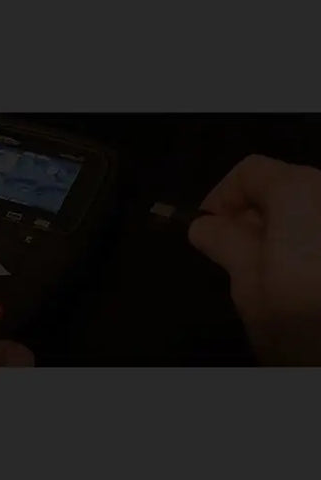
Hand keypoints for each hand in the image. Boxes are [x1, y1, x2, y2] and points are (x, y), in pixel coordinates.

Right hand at [188, 154, 320, 364]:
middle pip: (282, 187)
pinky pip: (319, 229)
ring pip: (306, 209)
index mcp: (303, 196)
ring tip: (266, 270)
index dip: (221, 197)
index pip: (252, 171)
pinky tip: (300, 276)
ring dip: (277, 230)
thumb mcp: (250, 286)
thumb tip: (203, 226)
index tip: (207, 227)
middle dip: (250, 216)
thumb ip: (224, 244)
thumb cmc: (304, 326)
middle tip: (232, 253)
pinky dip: (305, 242)